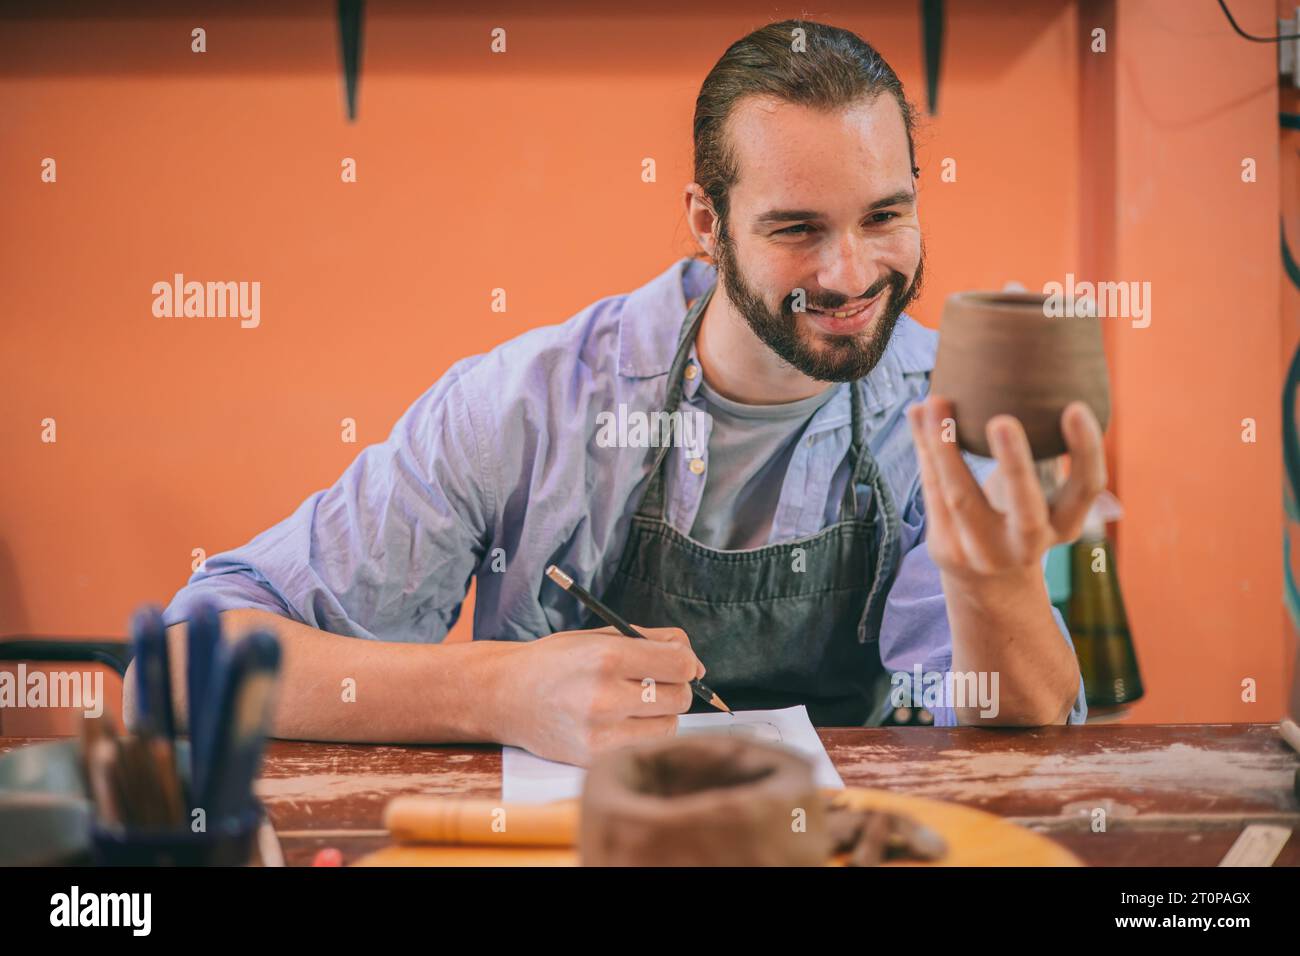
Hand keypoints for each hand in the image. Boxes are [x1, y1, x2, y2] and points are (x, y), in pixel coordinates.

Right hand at [493, 626, 704, 766]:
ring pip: (668, 727)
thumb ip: (651, 641)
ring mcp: (599, 733)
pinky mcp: (593, 758)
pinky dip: (642, 734)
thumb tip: (696, 665)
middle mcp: (604, 697)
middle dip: (674, 687)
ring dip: (660, 714)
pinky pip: (644, 746)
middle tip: (651, 682)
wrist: (506, 695)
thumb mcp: (600, 637)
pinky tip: (620, 722)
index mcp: (607, 658)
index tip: (678, 664)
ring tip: (632, 703)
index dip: (686, 662)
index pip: (680, 665)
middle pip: (679, 698)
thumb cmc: (558, 662)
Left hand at [905, 395, 1106, 582]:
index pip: (1084, 489)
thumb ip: (1042, 451)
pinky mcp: (945, 546)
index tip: (1075, 408)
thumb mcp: (1043, 497)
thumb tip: (1026, 374)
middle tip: (1003, 419)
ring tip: (936, 400)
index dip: (1084, 451)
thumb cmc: (1020, 518)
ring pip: (958, 495)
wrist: (988, 584)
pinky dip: (924, 447)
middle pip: (1024, 508)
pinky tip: (918, 413)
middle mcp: (1027, 545)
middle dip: (1015, 465)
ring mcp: (982, 550)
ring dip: (943, 444)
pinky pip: (930, 490)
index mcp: (1064, 526)